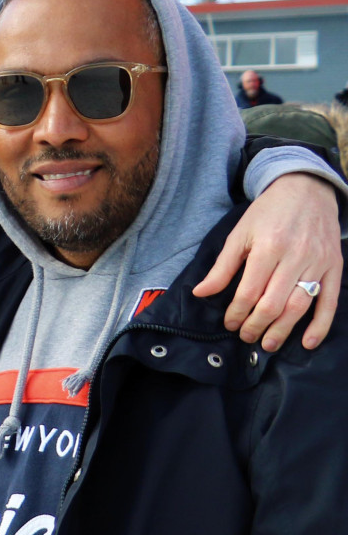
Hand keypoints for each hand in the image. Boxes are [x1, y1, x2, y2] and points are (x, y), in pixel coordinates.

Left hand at [193, 174, 342, 351]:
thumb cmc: (268, 213)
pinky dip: (320, 325)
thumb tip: (200, 293)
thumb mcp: (240, 234)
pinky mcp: (334, 267)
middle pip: (274, 303)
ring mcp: (318, 263)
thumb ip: (223, 266)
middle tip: (246, 337)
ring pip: (300, 306)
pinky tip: (307, 342)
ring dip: (283, 330)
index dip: (237, 312)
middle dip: (257, 325)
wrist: (306, 190)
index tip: (230, 323)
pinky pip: (330, 301)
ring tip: (267, 344)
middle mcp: (295, 256)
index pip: (249, 291)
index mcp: (268, 247)